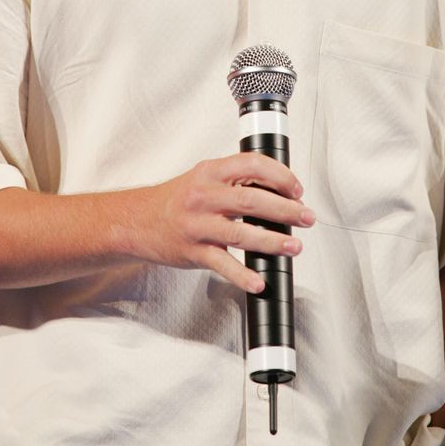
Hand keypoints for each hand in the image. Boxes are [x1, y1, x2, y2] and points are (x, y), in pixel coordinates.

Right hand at [129, 153, 314, 292]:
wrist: (138, 221)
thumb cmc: (176, 200)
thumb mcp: (203, 177)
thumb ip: (235, 179)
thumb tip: (276, 187)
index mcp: (210, 171)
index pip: (252, 164)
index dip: (280, 175)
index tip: (296, 189)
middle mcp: (204, 195)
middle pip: (252, 199)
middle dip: (286, 209)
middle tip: (307, 217)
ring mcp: (198, 224)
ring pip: (242, 233)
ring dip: (273, 241)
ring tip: (294, 246)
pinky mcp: (193, 251)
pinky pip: (222, 264)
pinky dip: (242, 275)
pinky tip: (258, 281)